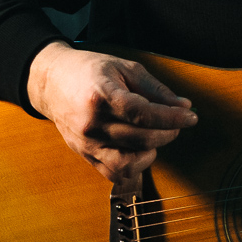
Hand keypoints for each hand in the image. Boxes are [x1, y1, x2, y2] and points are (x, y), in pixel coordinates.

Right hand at [26, 42, 197, 193]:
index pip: (143, 113)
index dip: (172, 118)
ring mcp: (86, 143)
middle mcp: (91, 124)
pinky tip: (140, 149)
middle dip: (168, 132)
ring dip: (152, 152)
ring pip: (129, 163)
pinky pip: (115, 173)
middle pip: (141, 138)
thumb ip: (155, 89)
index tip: (191, 117)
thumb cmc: (89, 71)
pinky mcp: (85, 156)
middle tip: (177, 122)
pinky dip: (134, 166)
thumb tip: (184, 107)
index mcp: (101, 96)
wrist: (51, 83)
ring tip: (156, 135)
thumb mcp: (124, 68)